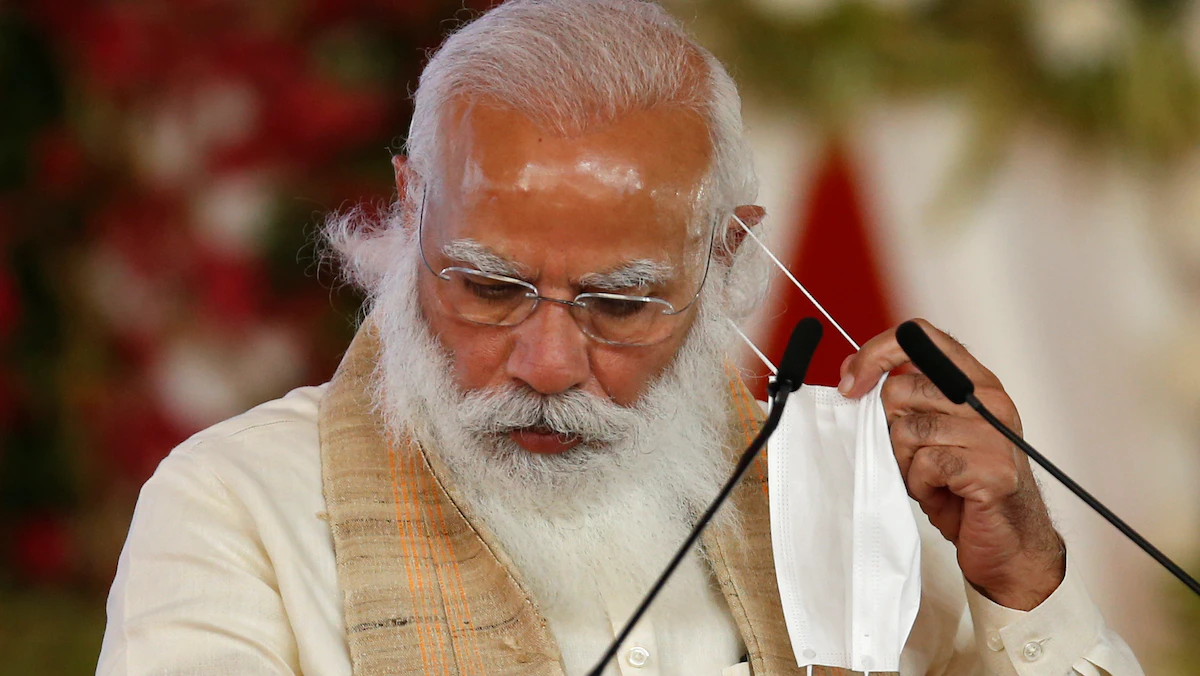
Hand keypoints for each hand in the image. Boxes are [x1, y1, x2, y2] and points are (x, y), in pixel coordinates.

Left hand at [839, 319, 1064, 610]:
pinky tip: (944, 493)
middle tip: (916, 458)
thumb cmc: (962, 487)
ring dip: (907, 463)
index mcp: (974, 381)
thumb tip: (850, 369)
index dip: (876, 352)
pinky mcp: (990, 466)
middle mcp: (988, 398)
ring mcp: (992, 432)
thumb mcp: (927, 434)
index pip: (920, 336)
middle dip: (892, 431)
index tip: (849, 384)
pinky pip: (925, 463)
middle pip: (901, 389)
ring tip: (933, 479)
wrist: (1006, 541)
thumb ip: (899, 400)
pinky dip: (921, 485)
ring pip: (907, 430)